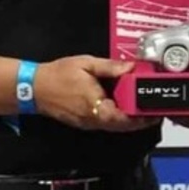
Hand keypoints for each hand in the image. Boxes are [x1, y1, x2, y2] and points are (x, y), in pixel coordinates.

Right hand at [34, 55, 160, 132]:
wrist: (34, 87)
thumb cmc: (59, 74)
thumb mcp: (87, 64)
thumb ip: (110, 67)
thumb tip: (131, 67)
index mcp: (95, 105)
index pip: (122, 118)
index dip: (140, 118)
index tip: (154, 112)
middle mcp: (92, 119)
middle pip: (121, 125)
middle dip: (139, 120)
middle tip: (154, 110)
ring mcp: (87, 123)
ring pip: (113, 126)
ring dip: (129, 120)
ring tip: (143, 107)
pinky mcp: (83, 122)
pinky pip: (104, 123)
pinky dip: (117, 117)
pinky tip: (123, 106)